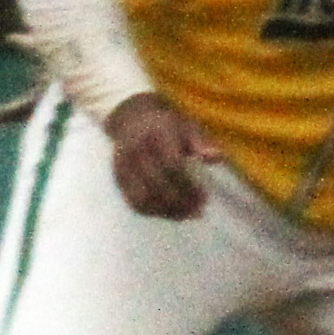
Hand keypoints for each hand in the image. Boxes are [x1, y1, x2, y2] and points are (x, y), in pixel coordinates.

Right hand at [102, 93, 220, 219]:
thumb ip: (202, 141)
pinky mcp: (118, 178)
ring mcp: (123, 165)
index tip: (205, 196)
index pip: (171, 165)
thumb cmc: (167, 126)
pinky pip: (134, 202)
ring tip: (187, 214)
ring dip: (167, 210)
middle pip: (157, 184)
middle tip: (199, 209)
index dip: (188, 185)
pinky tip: (171, 213)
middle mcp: (135, 149)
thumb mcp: (187, 126)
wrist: (132, 120)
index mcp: (156, 134)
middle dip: (180, 201)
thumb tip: (215, 157)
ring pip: (143, 198)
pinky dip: (154, 212)